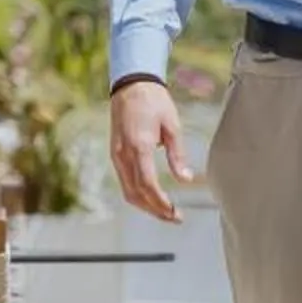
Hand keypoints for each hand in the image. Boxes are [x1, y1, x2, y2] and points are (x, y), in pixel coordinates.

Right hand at [108, 80, 194, 223]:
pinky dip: (137, 194)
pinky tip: (151, 197)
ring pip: (127, 191)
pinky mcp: (115, 153)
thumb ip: (177, 155)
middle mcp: (124, 154)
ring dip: (145, 205)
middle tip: (175, 217)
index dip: (161, 203)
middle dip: (155, 210)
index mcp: (138, 146)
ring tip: (165, 212)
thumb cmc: (154, 101)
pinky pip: (124, 181)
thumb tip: (186, 179)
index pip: (147, 185)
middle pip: (136, 193)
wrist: (131, 84)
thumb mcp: (172, 126)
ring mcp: (116, 154)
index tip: (176, 213)